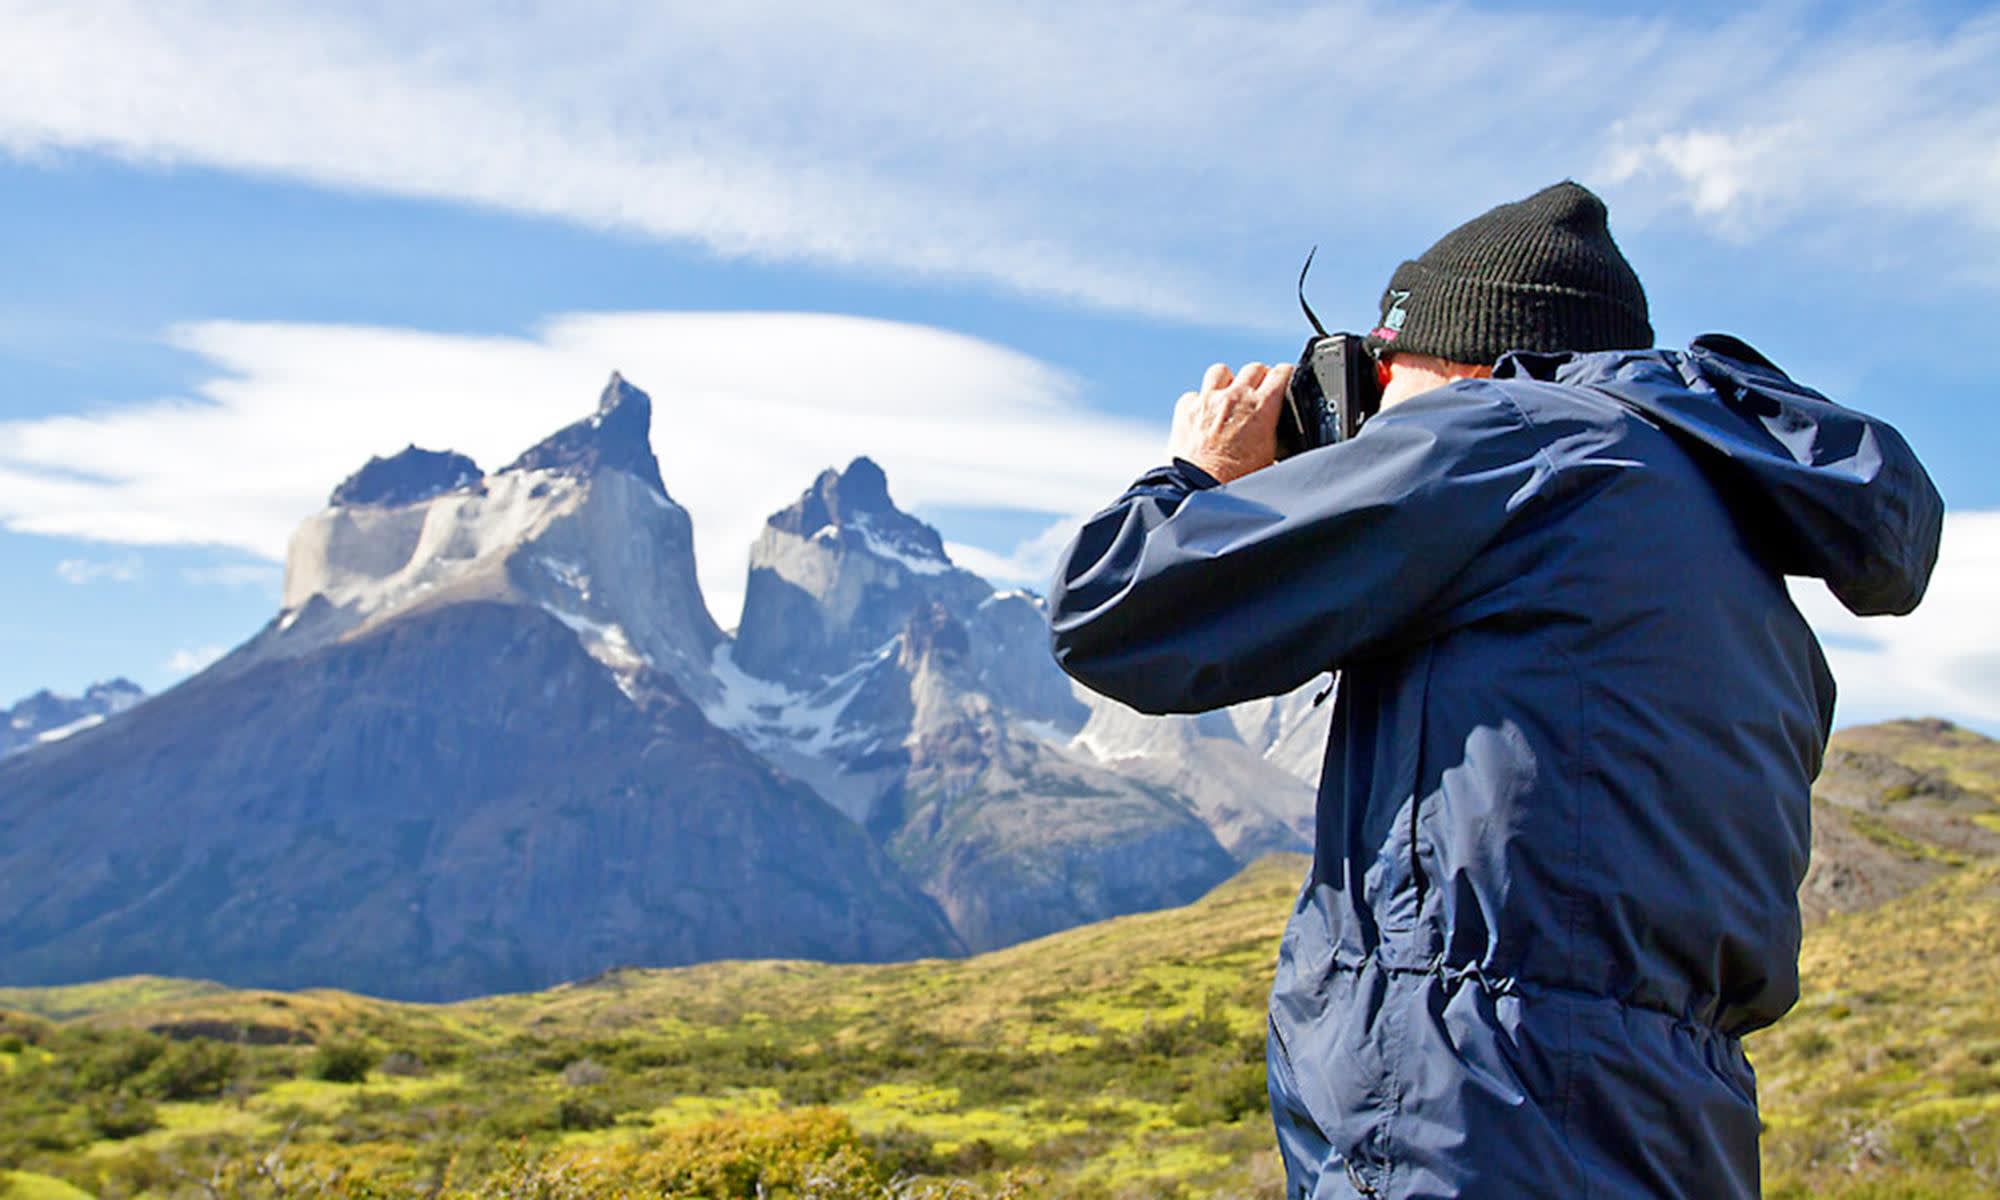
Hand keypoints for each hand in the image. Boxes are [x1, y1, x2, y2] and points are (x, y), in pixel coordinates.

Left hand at [1168, 361, 1292, 483]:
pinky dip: (1199, 402)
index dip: (1284, 374)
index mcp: (1261, 408)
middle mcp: (1234, 397)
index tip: (1283, 380)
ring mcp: (1208, 401)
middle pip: (1253, 368)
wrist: (1200, 490)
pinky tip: (1203, 415)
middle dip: (1259, 378)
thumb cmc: (1237, 481)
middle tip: (1258, 392)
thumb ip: (1276, 434)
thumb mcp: (1270, 457)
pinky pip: (1194, 394)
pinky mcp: (1186, 409)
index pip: (1280, 372)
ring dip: (1227, 382)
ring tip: (1228, 397)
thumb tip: (1280, 433)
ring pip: (1221, 372)